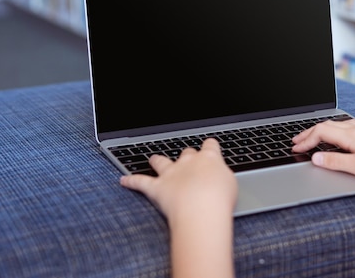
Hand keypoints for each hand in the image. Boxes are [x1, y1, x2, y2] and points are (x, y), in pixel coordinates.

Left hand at [120, 138, 237, 219]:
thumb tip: (218, 178)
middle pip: (186, 153)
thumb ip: (222, 177)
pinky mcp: (156, 187)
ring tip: (153, 159)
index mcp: (209, 158)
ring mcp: (171, 173)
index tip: (210, 148)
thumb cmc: (220, 199)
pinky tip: (123, 180)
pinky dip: (131, 181)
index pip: (210, 145)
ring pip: (161, 161)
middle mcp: (188, 162)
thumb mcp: (231, 184)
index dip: (210, 147)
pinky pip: (140, 182)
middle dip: (186, 156)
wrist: (202, 209)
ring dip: (157, 160)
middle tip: (188, 161)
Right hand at [291, 118, 354, 183]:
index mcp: (351, 135)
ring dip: (321, 130)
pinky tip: (339, 134)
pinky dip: (335, 129)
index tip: (295, 149)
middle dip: (308, 133)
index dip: (306, 141)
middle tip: (295, 141)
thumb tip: (314, 159)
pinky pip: (348, 125)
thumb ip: (335, 162)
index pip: (321, 133)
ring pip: (337, 124)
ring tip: (312, 137)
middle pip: (326, 125)